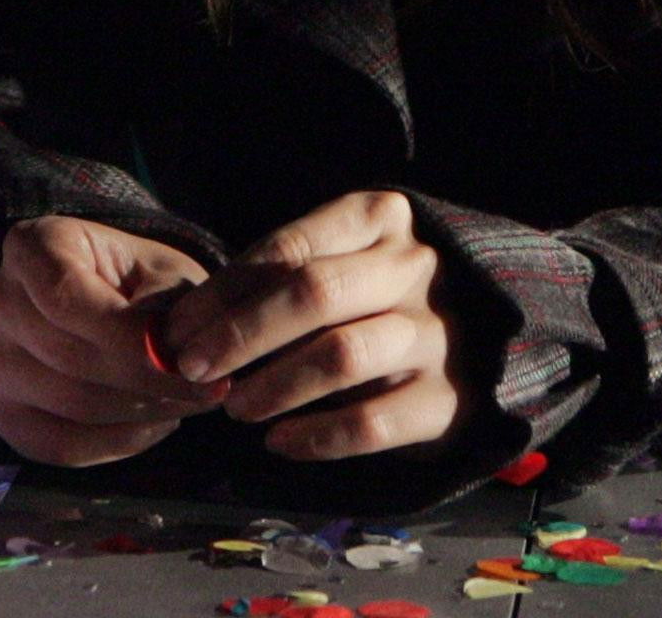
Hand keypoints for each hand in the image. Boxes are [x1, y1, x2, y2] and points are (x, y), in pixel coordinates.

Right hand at [0, 215, 223, 465]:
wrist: (118, 302)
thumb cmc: (143, 282)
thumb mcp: (165, 275)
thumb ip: (166, 312)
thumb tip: (176, 364)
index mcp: (30, 245)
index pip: (66, 299)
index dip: (128, 339)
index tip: (189, 364)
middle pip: (69, 357)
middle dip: (148, 382)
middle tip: (208, 391)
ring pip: (70, 404)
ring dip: (140, 412)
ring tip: (186, 401)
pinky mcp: (6, 412)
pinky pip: (57, 445)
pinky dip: (114, 443)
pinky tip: (151, 424)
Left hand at [157, 189, 459, 461]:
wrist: (482, 340)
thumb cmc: (379, 294)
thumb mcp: (340, 260)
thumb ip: (277, 278)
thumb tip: (187, 324)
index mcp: (381, 219)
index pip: (291, 247)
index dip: (225, 291)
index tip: (178, 328)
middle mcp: (415, 269)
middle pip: (314, 291)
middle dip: (241, 334)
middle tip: (195, 369)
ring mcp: (436, 335)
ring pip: (341, 354)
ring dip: (274, 385)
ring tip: (236, 408)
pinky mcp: (448, 401)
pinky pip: (370, 423)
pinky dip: (314, 436)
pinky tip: (279, 442)